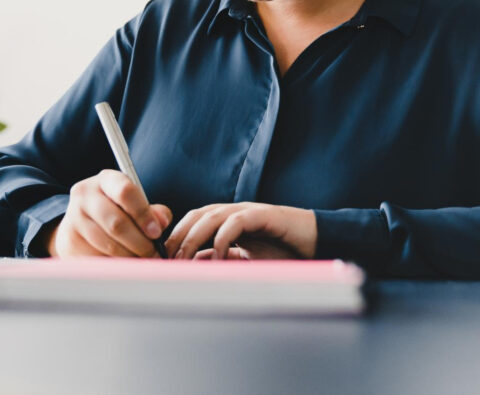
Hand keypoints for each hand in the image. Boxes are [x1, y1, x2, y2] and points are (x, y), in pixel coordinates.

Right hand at [43, 169, 171, 257]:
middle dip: (140, 243)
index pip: (125, 191)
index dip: (144, 214)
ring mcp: (74, 219)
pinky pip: (98, 259)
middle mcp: (85, 195)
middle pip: (117, 223)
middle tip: (152, 253)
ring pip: (109, 245)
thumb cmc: (115, 212)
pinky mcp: (70, 242)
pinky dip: (115, 266)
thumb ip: (152, 211)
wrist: (78, 224)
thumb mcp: (133, 204)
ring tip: (140, 259)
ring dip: (130, 257)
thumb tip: (163, 221)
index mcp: (105, 180)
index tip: (156, 233)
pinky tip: (123, 264)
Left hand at [164, 202, 316, 260]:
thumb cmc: (283, 253)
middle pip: (196, 216)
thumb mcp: (245, 261)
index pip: (193, 222)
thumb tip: (195, 267)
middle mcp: (234, 212)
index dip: (176, 237)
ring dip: (193, 237)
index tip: (163, 259)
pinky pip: (235, 222)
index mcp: (227, 220)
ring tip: (185, 259)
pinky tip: (219, 259)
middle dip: (178, 236)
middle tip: (168, 260)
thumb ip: (223, 260)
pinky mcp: (263, 215)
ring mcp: (248, 211)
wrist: (316, 244)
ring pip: (210, 216)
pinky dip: (222, 239)